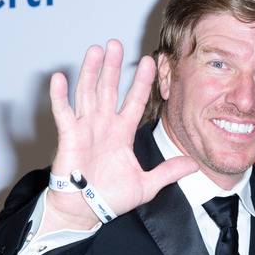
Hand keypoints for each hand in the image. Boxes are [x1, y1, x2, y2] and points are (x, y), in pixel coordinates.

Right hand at [42, 40, 197, 231]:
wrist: (86, 211)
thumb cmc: (111, 198)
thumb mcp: (147, 184)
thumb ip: (169, 172)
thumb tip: (194, 165)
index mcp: (122, 133)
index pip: (134, 100)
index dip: (141, 81)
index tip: (149, 61)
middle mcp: (103, 125)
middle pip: (108, 88)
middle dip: (112, 66)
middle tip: (115, 43)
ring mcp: (85, 128)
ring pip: (87, 92)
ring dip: (90, 71)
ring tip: (94, 50)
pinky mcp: (68, 136)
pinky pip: (63, 112)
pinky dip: (60, 96)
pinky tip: (60, 77)